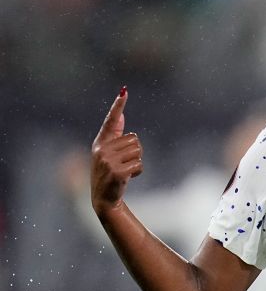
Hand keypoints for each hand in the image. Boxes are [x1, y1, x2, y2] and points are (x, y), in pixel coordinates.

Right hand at [91, 87, 142, 215]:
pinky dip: (138, 171)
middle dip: (136, 152)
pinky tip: (128, 178)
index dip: (118, 106)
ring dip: (138, 162)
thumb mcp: (109, 154)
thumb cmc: (110, 175)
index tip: (124, 92)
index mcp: (100, 143)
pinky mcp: (116, 171)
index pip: (110, 121)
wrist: (104, 199)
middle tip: (125, 164)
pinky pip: (139, 164)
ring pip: (138, 151)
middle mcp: (101, 149)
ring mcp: (107, 160)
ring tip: (126, 170)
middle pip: (135, 140)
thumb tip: (121, 116)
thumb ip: (114, 136)